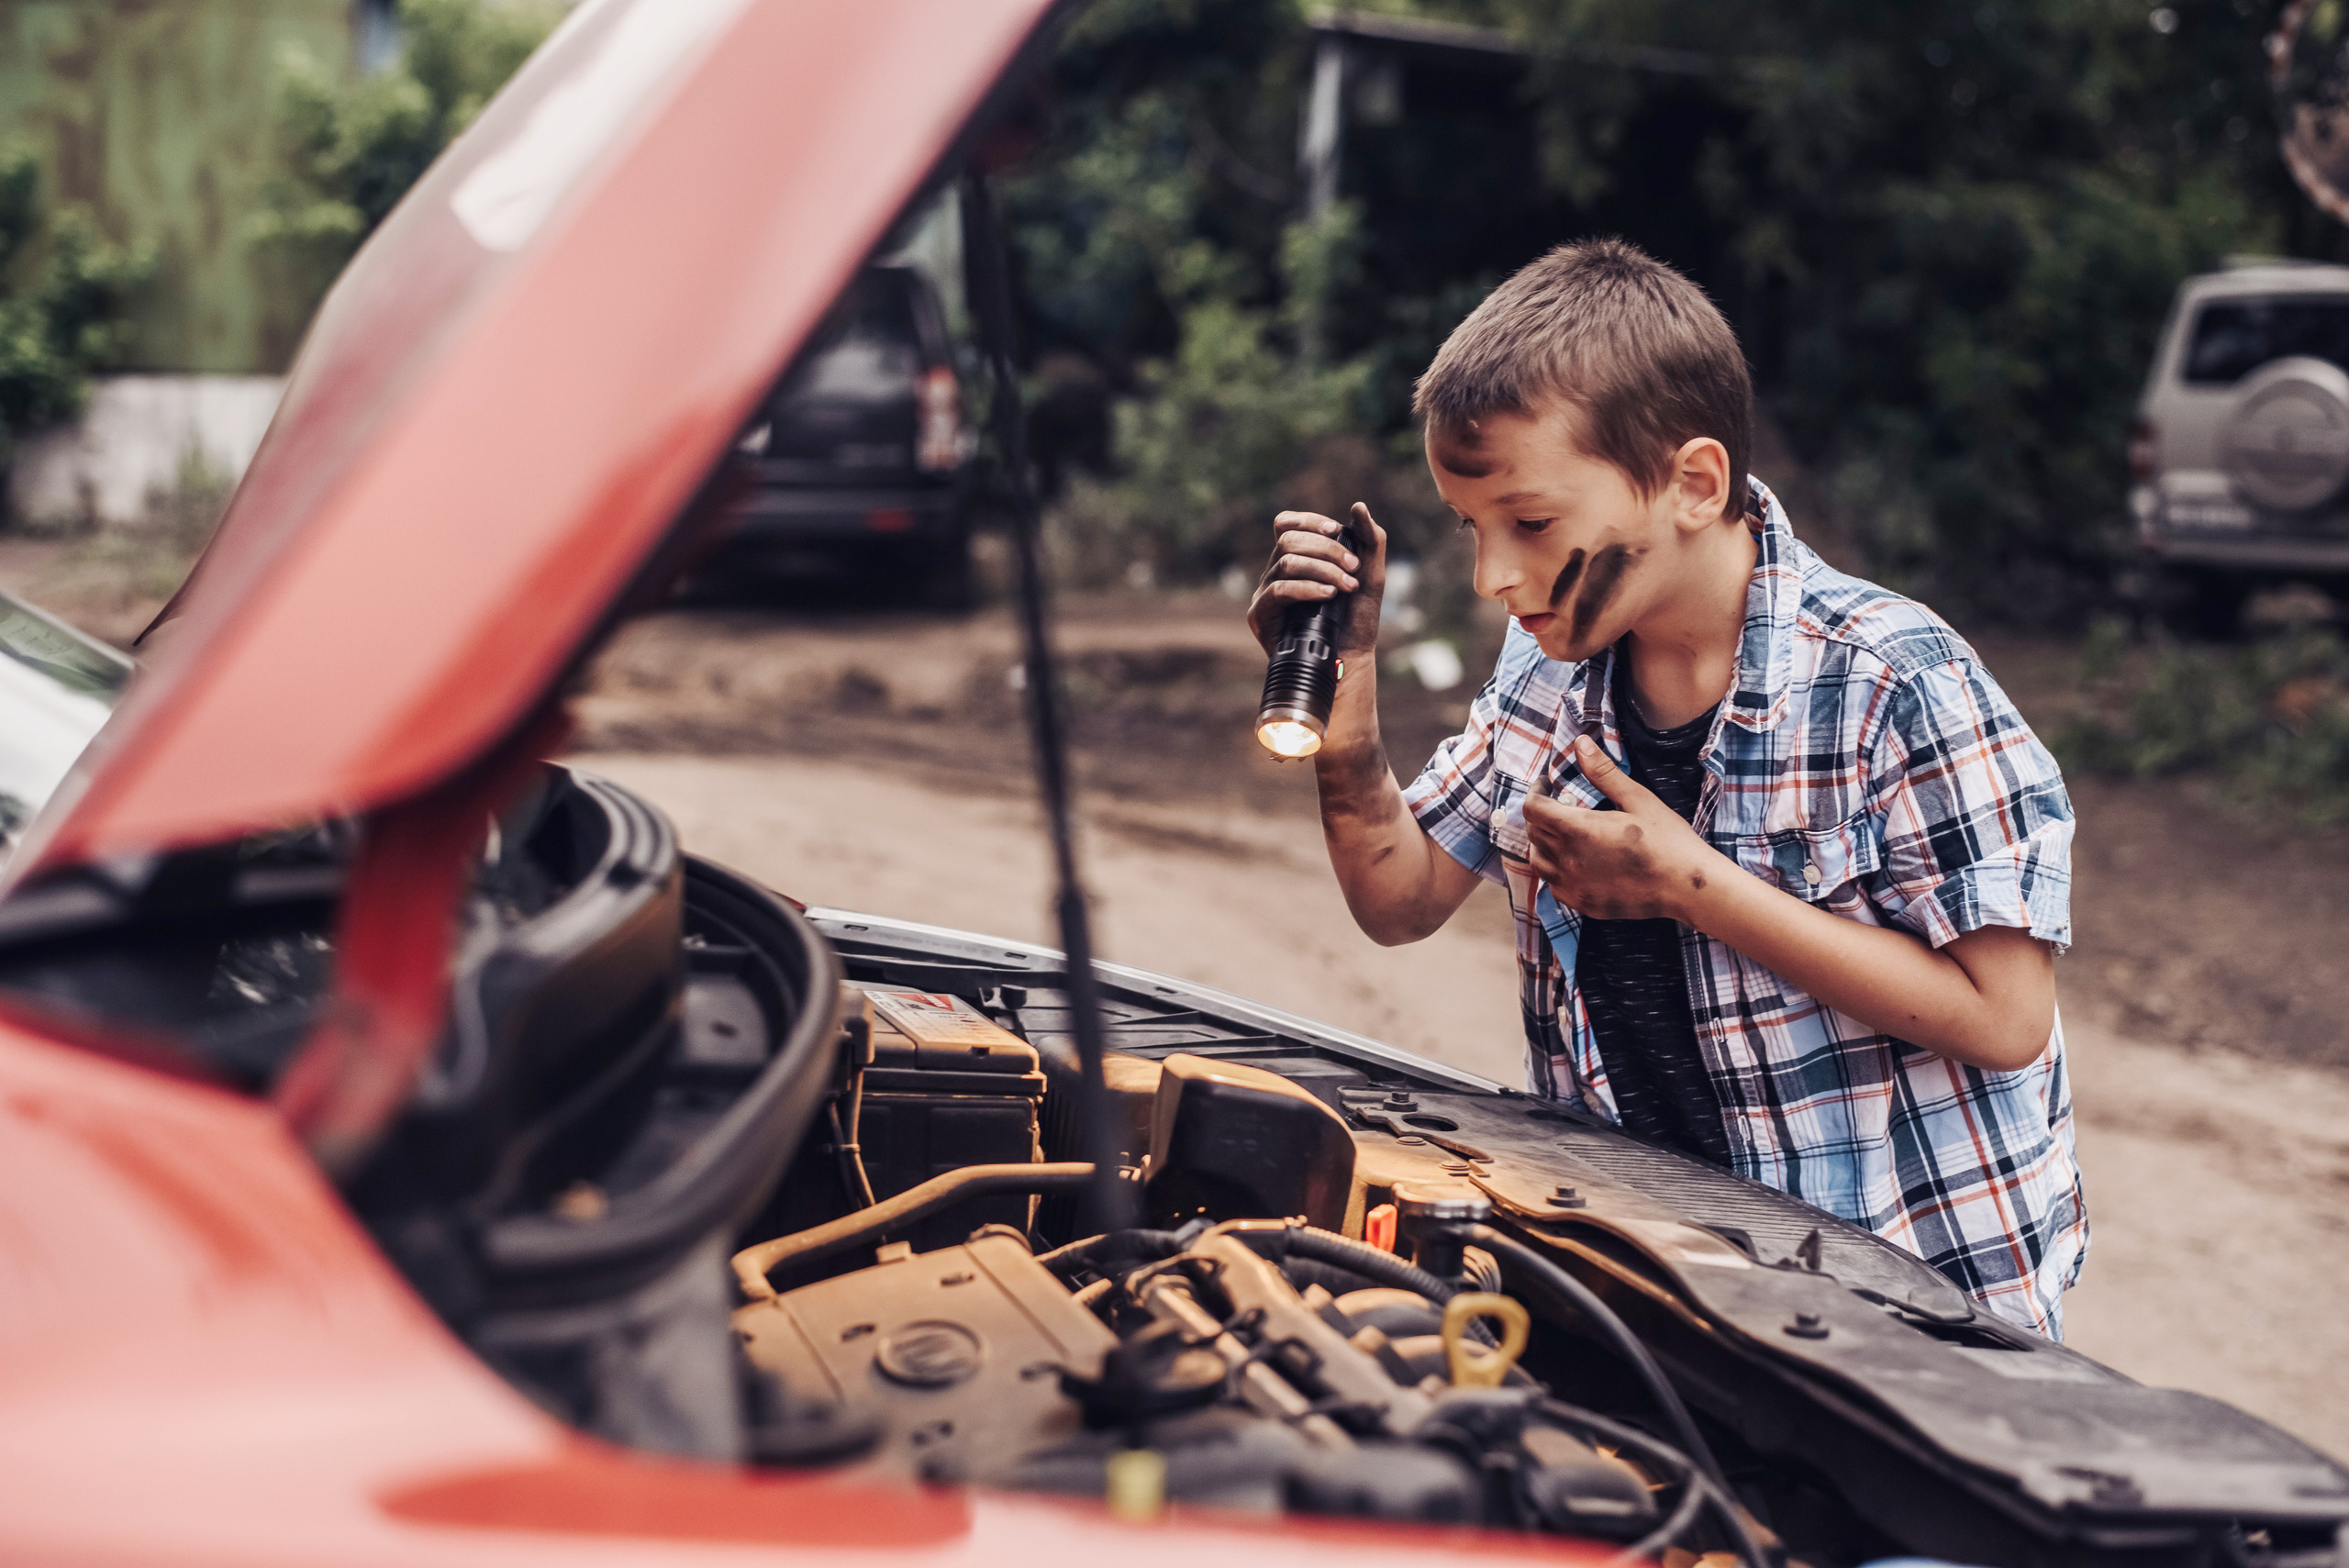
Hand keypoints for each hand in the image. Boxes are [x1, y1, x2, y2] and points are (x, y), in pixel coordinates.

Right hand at [1246, 502, 1385, 658]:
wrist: (1349, 661)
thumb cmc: (1357, 620)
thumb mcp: (1371, 575)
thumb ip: (1369, 539)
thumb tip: (1358, 506)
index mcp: (1295, 558)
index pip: (1286, 524)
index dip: (1309, 521)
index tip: (1336, 529)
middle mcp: (1276, 572)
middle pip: (1289, 540)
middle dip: (1327, 549)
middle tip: (1353, 568)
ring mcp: (1265, 593)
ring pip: (1287, 562)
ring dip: (1323, 570)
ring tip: (1347, 586)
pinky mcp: (1260, 615)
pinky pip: (1278, 590)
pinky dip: (1307, 588)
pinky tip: (1328, 595)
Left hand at [1524, 735, 1718, 921]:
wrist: (1687, 886)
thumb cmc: (1667, 839)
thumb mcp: (1637, 798)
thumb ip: (1603, 772)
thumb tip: (1580, 743)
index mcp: (1578, 830)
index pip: (1533, 809)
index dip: (1535, 792)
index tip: (1547, 785)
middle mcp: (1568, 860)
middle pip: (1534, 832)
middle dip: (1542, 814)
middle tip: (1561, 805)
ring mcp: (1573, 886)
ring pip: (1539, 861)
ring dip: (1544, 843)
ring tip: (1564, 833)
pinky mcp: (1582, 904)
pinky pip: (1554, 885)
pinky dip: (1556, 870)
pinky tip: (1575, 862)